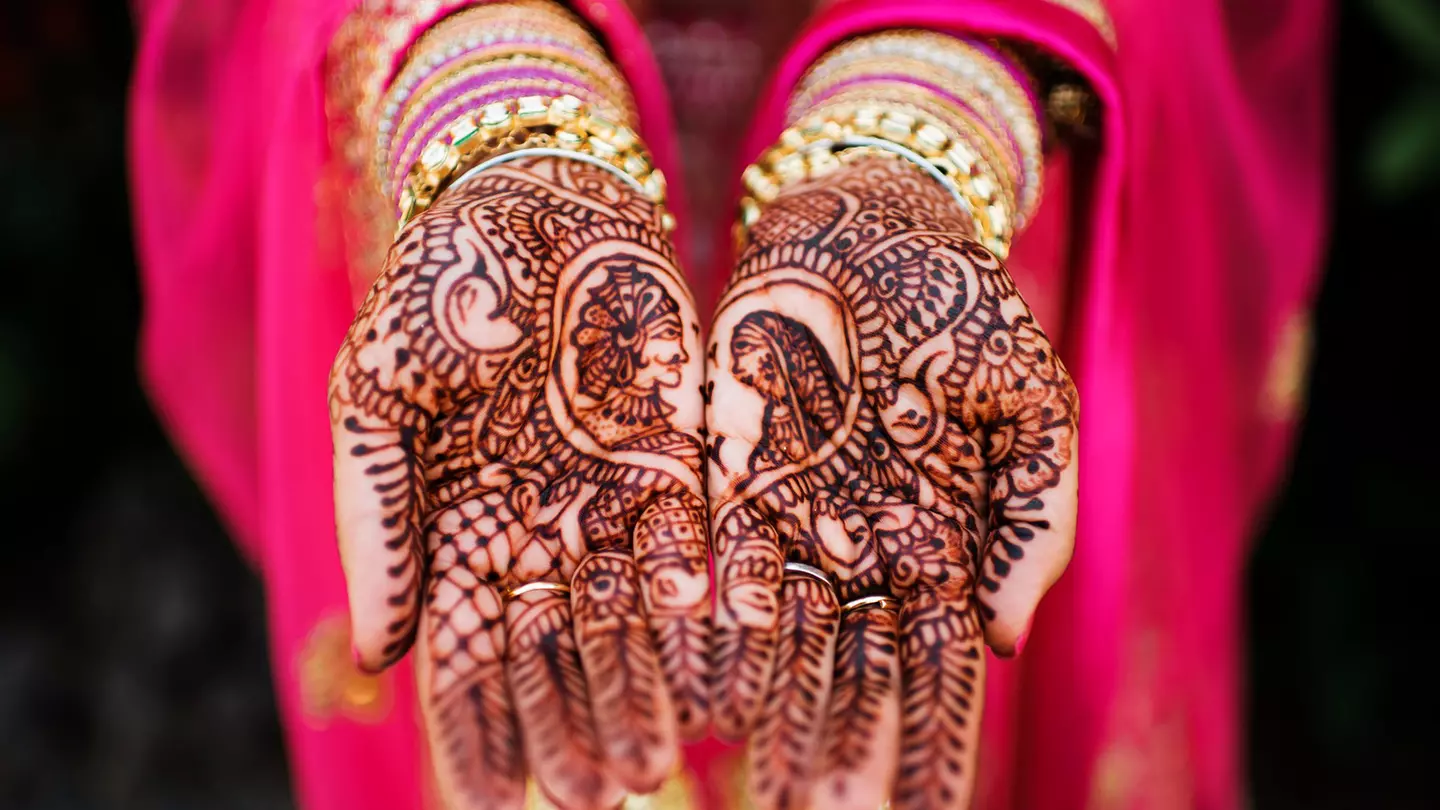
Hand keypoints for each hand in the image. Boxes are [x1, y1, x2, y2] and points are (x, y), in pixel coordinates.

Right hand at [330, 157, 709, 809]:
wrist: (534, 198)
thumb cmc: (441, 289)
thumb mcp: (379, 393)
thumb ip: (378, 518)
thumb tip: (377, 652)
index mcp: (459, 521)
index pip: (464, 648)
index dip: (474, 727)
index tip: (492, 799)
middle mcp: (537, 525)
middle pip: (551, 653)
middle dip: (567, 729)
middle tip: (586, 801)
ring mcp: (608, 495)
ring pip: (624, 618)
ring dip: (636, 692)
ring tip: (650, 766)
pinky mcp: (676, 457)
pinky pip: (691, 548)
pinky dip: (697, 611)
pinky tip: (711, 672)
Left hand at [705, 155, 1078, 809]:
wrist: (870, 221)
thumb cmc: (962, 305)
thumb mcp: (1028, 398)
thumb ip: (1032, 515)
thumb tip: (999, 639)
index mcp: (943, 539)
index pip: (942, 669)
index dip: (937, 747)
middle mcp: (865, 546)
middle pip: (855, 674)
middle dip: (842, 754)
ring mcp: (795, 514)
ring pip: (784, 639)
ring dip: (775, 718)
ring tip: (766, 793)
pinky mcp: (729, 472)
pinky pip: (721, 564)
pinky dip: (712, 629)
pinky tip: (701, 695)